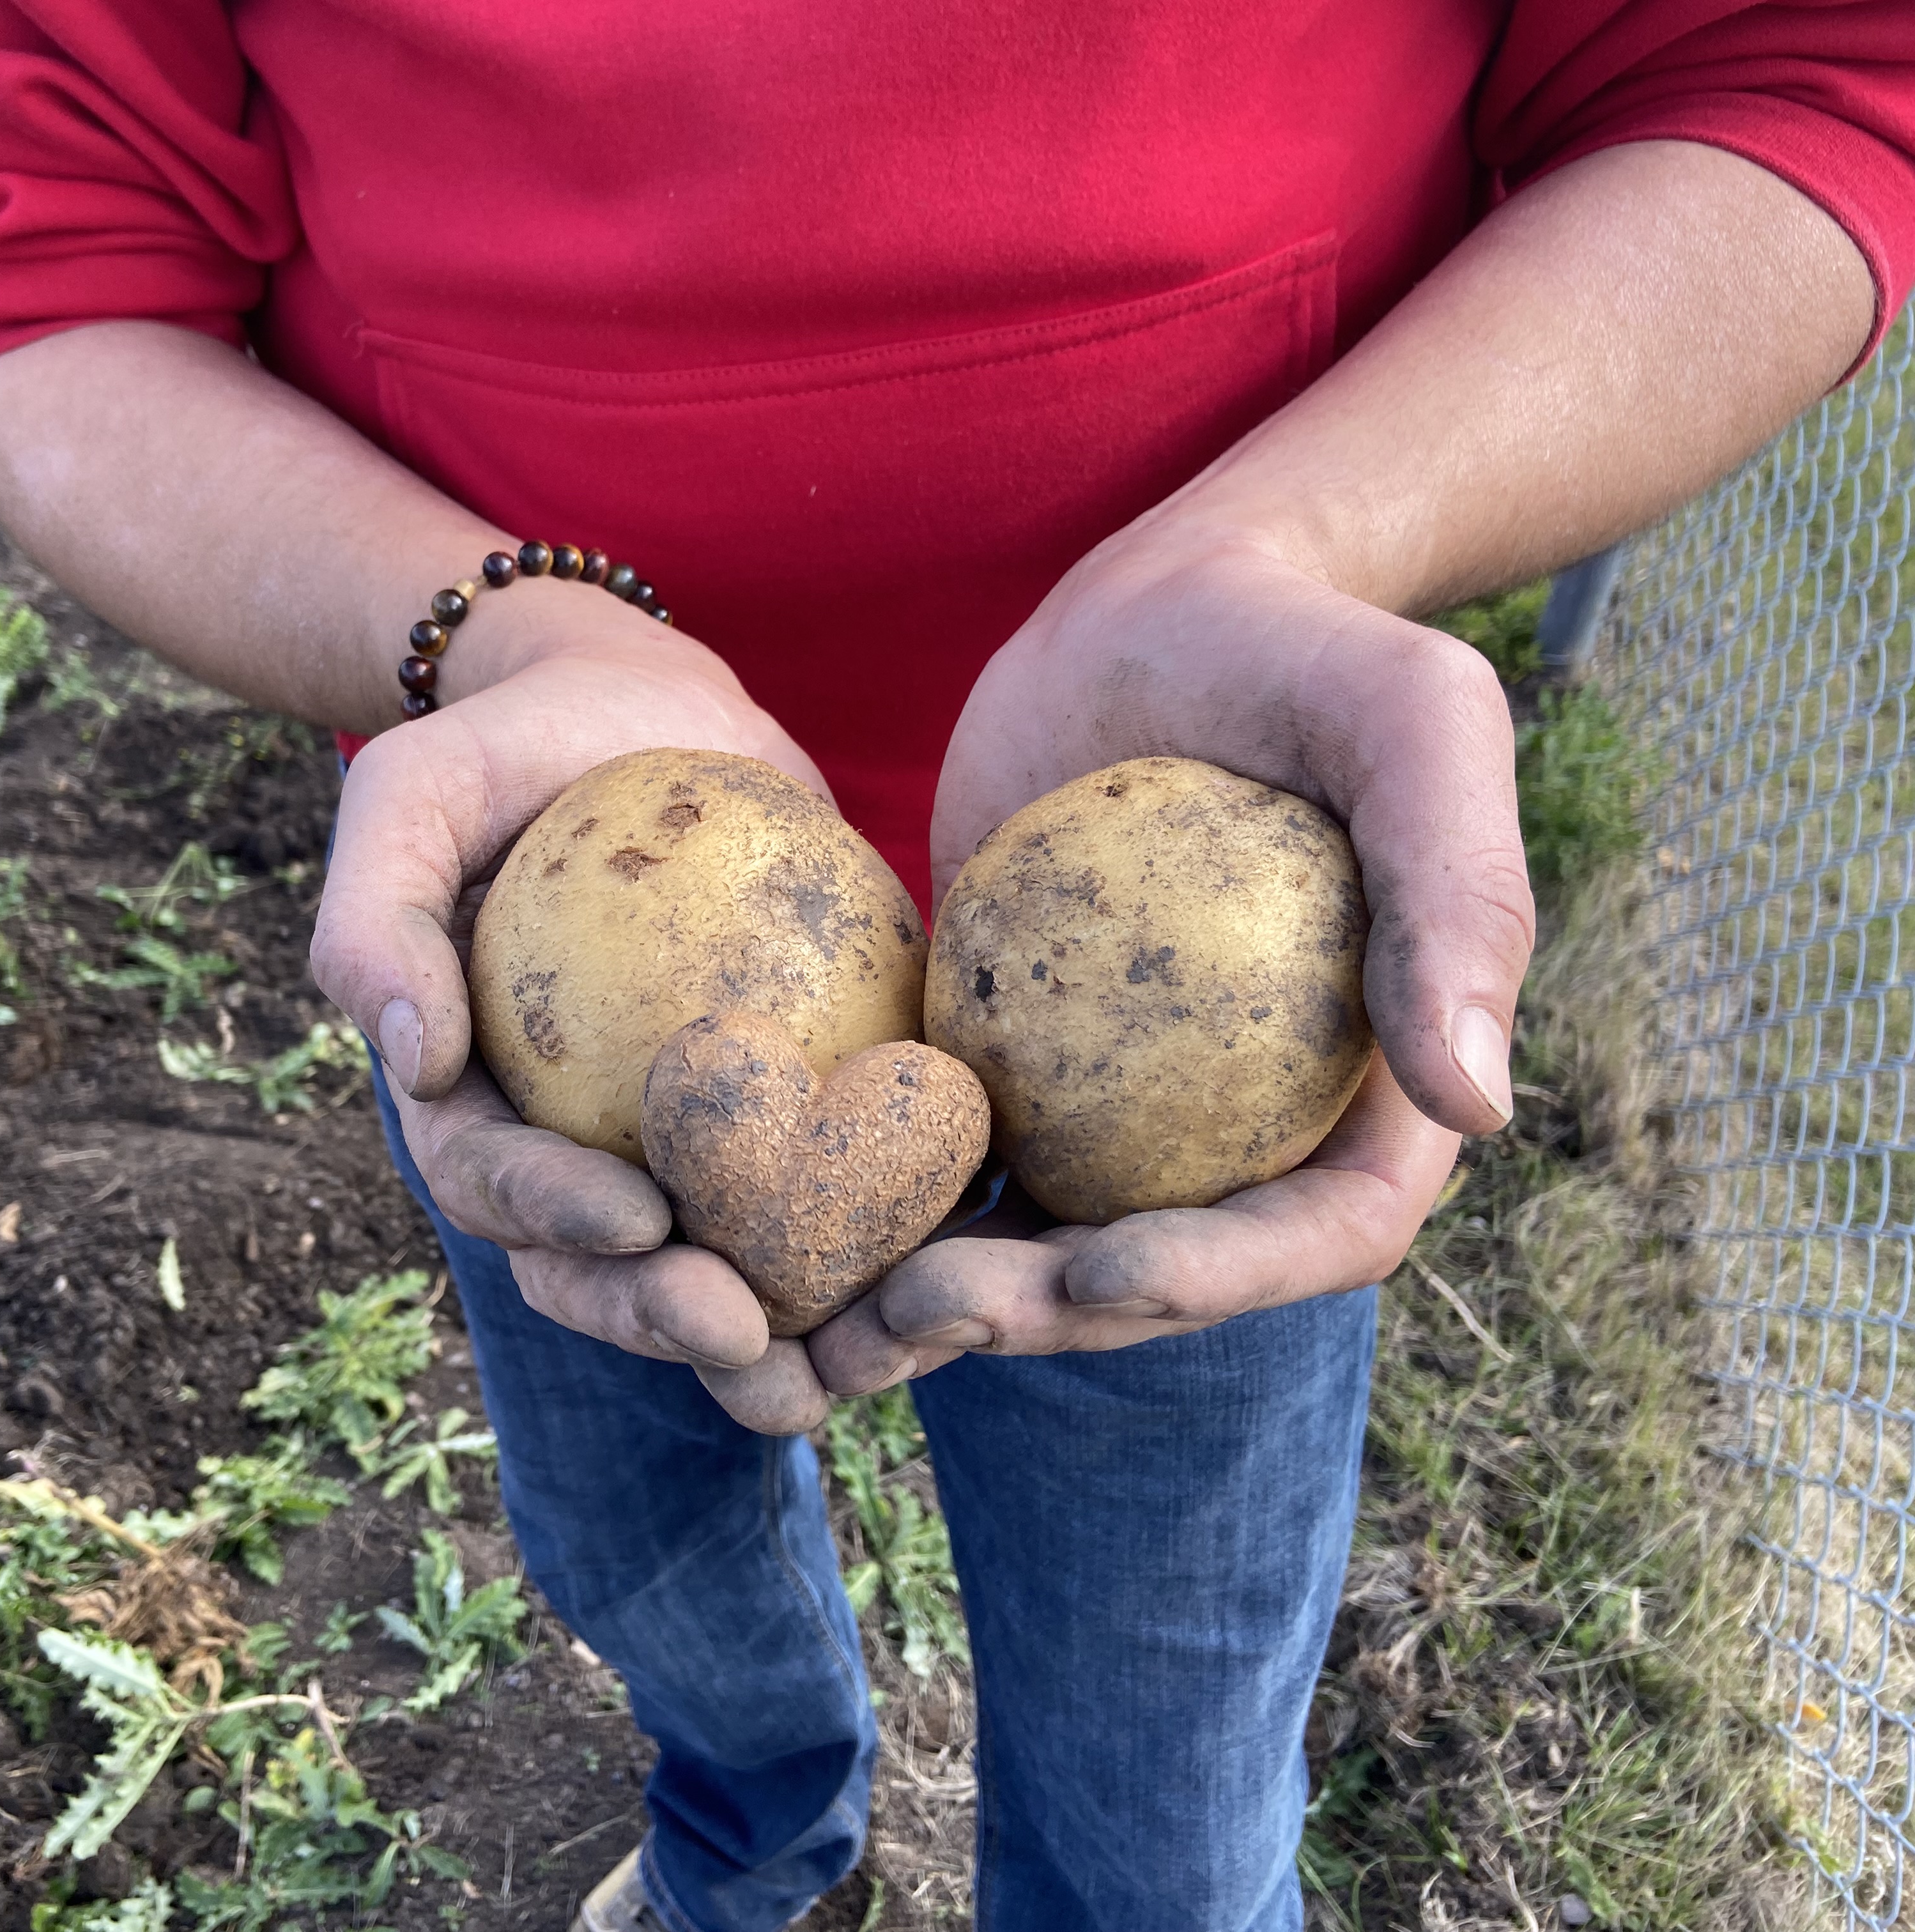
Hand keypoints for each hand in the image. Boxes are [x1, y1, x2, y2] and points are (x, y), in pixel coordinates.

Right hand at [310, 617, 839, 1433]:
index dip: (558, 1218)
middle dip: (665, 1318)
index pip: (499, 1183)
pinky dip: (875, 1243)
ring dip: (778, 1333)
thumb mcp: (407, 796)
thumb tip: (419, 1065)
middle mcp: (571, 1150)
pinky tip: (943, 1265)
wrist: (633, 710)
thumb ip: (376, 922)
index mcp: (472, 1107)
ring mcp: (678, 1142)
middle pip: (604, 1267)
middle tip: (743, 1335)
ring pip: (718, 1262)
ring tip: (843, 1371)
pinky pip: (827, 1187)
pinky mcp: (781, 1108)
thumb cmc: (502, 751)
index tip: (636, 1221)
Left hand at [812, 527, 1516, 1393]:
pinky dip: (871, 1195)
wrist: (1160, 608)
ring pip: (1038, 1236)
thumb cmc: (1310, 649)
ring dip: (940, 1295)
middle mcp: (1248, 1122)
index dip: (1219, 1280)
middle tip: (920, 1307)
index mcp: (1368, 1087)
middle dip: (1045, 1318)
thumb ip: (1460, 895)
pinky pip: (943, 1147)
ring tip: (829, 1310)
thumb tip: (1477, 1107)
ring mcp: (1121, 1104)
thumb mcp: (1417, 723)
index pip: (1318, 1229)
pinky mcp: (1007, 1060)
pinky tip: (770, 1213)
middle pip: (1159, 1266)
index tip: (1099, 1276)